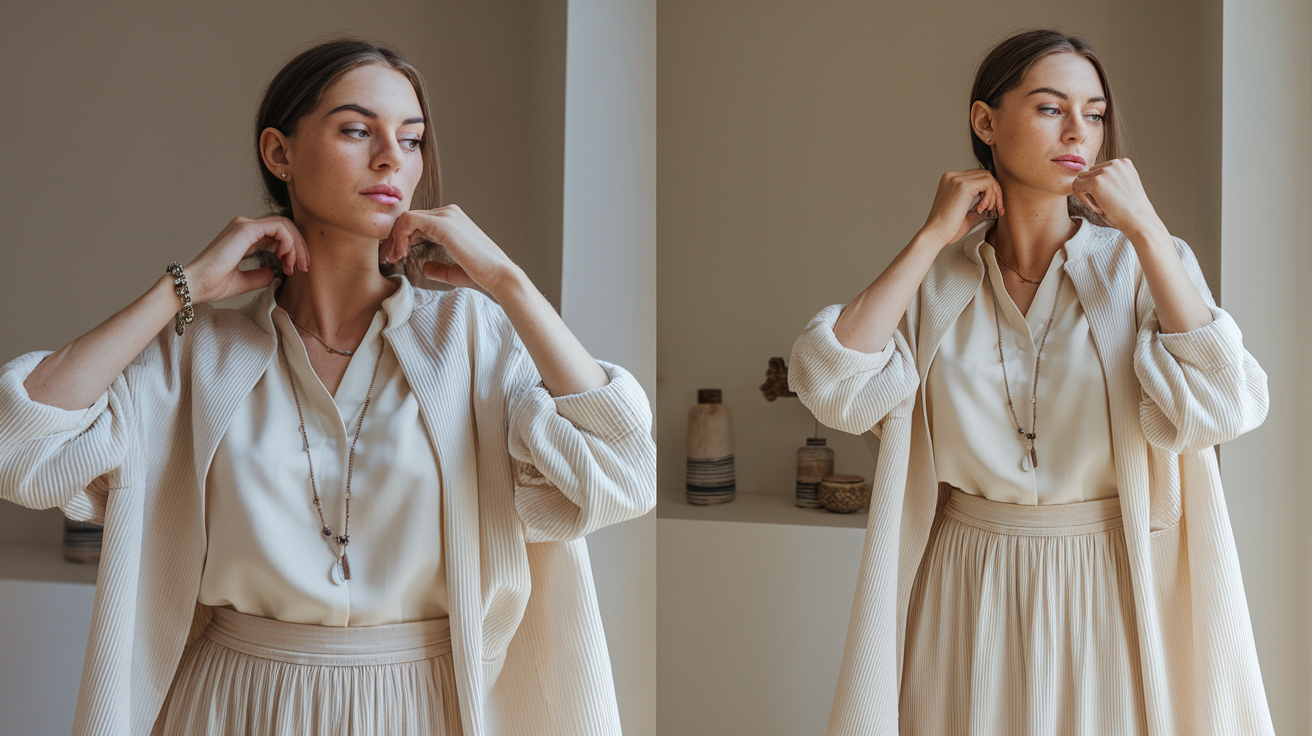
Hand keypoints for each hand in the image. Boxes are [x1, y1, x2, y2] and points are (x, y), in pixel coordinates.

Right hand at [185, 215, 309, 303]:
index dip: (292, 249)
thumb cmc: (213, 284)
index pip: (277, 234)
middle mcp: (244, 227)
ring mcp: (244, 226)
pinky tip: (286, 257)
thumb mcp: (245, 281)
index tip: (295, 268)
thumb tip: (276, 273)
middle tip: (304, 267)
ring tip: (296, 265)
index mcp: (243, 237)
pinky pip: (278, 227)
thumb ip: (261, 275)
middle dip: (299, 246)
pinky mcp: (245, 229)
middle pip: (284, 227)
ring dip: (296, 245)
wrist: (196, 285)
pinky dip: (288, 241)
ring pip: (284, 225)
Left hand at [379, 205, 520, 294]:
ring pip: (406, 217)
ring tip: (395, 258)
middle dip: (395, 238)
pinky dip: (400, 236)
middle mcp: (449, 213)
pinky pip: (409, 221)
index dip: (402, 238)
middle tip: (389, 258)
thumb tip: (424, 267)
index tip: (396, 258)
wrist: (497, 275)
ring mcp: (446, 216)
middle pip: (409, 218)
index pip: (417, 222)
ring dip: (395, 238)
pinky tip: (402, 253)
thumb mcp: (453, 270)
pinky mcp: (443, 224)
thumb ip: (437, 266)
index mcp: (452, 221)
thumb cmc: (480, 275)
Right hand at [921, 169, 1005, 245]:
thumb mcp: (966, 212)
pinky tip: (982, 208)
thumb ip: (979, 203)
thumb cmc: (947, 228)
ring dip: (994, 194)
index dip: (989, 191)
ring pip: (988, 178)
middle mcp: (952, 176)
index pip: (977, 177)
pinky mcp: (963, 185)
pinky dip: (990, 196)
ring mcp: (957, 179)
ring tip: (988, 210)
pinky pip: (988, 183)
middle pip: (984, 175)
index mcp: (950, 181)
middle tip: (997, 209)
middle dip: (995, 192)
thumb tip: (994, 201)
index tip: (993, 208)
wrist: (935, 234)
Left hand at [1071, 158, 1165, 238]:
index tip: (1109, 199)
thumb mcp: (1121, 187)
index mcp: (1123, 163)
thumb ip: (1108, 179)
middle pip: (1087, 174)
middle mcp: (1115, 163)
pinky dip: (1082, 198)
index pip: (1097, 170)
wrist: (1139, 220)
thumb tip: (1083, 178)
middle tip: (1105, 204)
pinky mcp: (1096, 181)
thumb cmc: (1129, 209)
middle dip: (1090, 189)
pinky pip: (1076, 186)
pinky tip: (1097, 207)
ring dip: (1087, 194)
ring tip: (1103, 205)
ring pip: (1080, 180)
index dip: (1098, 187)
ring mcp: (1105, 171)